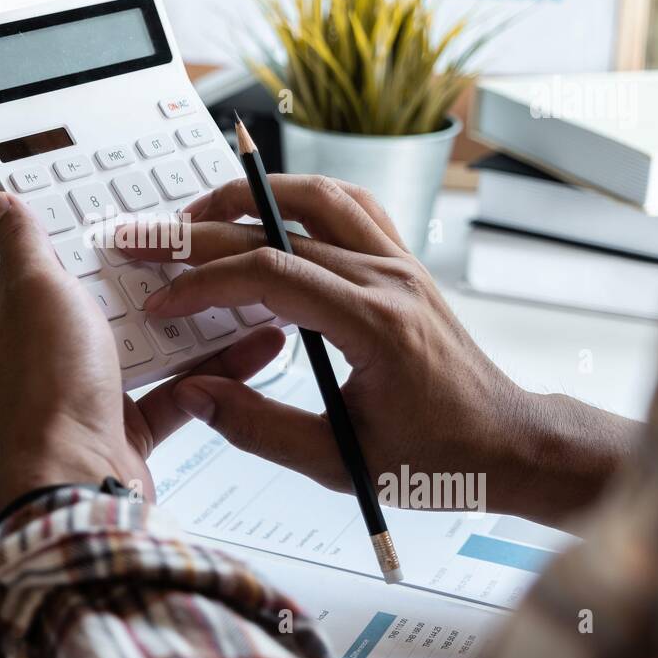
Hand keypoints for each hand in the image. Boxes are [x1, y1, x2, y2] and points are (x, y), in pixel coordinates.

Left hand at [0, 191, 286, 509]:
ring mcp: (98, 389)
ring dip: (203, 321)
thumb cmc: (50, 387)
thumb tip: (0, 203)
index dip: (98, 232)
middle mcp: (63, 351)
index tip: (140, 208)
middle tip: (210, 245)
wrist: (78, 477)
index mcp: (33, 313)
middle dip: (165, 275)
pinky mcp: (134, 425)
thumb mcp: (36, 290)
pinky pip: (185, 390)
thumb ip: (24, 246)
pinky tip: (253, 348)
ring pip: (159, 344)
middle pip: (120, 300)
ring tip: (245, 291)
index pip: (65, 260)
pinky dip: (221, 372)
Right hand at [116, 175, 638, 523]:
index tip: (161, 300)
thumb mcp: (340, 462)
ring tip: (200, 211)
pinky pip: (352, 205)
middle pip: (281, 228)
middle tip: (147, 239)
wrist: (509, 442)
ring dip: (253, 195)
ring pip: (319, 196)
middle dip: (202, 230)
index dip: (204, 282)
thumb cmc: (438, 458)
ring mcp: (401, 263)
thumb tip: (195, 392)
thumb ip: (259, 428)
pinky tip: (269, 210)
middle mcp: (389, 279)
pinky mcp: (405, 263)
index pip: (270, 275)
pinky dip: (302, 196)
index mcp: (375, 325)